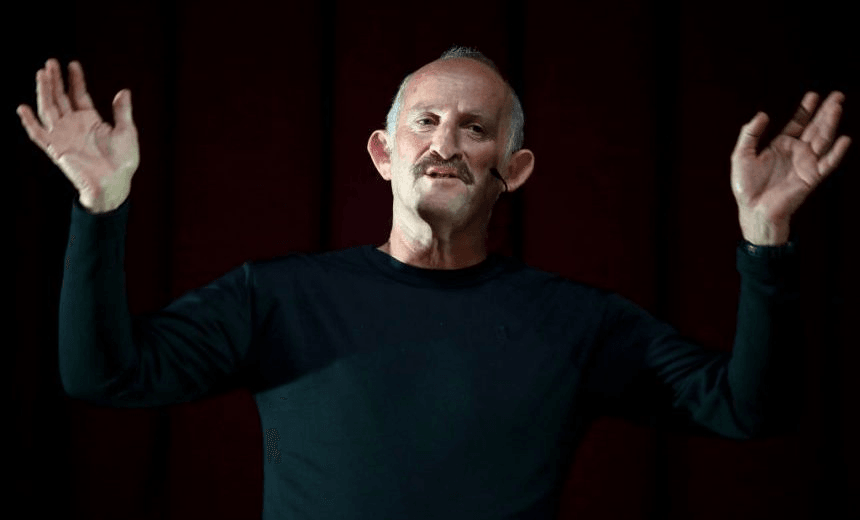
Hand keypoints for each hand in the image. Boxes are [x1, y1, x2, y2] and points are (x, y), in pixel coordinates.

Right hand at [17, 58, 139, 212]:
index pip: (78, 95)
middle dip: (55, 80)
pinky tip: (23, 108)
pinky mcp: (55, 149)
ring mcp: (63, 136)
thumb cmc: (123, 161)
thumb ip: (123, 112)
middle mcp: (74, 125)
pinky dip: (30, 122)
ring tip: (41, 74)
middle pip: (60, 98)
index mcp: (90, 120)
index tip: (73, 64)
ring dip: (43, 92)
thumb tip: (124, 91)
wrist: (114, 184)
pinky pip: (38, 134)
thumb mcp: (126, 132)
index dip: (75, 80)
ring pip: (48, 109)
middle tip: (51, 62)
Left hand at [730, 91, 850, 244]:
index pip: (798, 123)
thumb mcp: (741, 155)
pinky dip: (836, 152)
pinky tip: (844, 139)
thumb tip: (762, 114)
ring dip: (830, 124)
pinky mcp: (811, 178)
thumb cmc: (746, 186)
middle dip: (825, 111)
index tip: (813, 95)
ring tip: (836, 108)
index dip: (806, 109)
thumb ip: (750, 134)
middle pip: (815, 127)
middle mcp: (797, 152)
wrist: (753, 210)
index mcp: (781, 145)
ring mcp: (806, 164)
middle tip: (837, 95)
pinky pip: (827, 163)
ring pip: (822, 140)